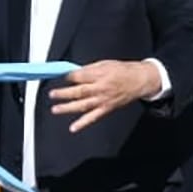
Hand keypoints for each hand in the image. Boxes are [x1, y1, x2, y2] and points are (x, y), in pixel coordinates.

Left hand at [47, 60, 163, 132]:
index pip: (79, 77)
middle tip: (52, 95)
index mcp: (100, 75)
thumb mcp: (105, 64)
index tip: (60, 77)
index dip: (68, 77)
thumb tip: (74, 73)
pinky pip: (93, 117)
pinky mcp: (106, 109)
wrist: (139, 80)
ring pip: (83, 105)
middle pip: (79, 91)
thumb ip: (89, 69)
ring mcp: (103, 100)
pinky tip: (73, 128)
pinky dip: (82, 123)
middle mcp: (101, 88)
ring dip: (68, 108)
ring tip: (55, 109)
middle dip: (64, 93)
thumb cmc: (123, 70)